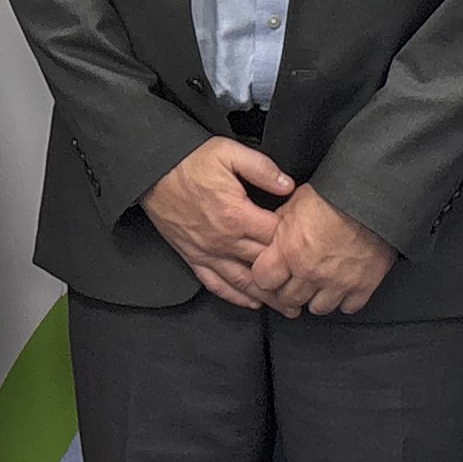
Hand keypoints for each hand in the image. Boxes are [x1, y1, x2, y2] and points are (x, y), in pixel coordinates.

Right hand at [145, 138, 295, 310]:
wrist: (152, 171)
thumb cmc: (189, 161)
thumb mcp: (228, 152)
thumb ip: (262, 168)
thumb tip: (288, 185)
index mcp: (236, 215)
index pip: (275, 237)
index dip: (296, 242)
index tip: (310, 247)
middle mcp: (223, 240)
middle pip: (264, 266)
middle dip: (289, 279)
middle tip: (311, 290)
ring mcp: (207, 252)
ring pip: (244, 283)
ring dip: (268, 297)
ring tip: (289, 309)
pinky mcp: (192, 257)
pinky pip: (216, 284)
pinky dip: (235, 296)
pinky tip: (251, 303)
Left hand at [246, 184, 397, 317]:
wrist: (372, 197)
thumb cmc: (335, 195)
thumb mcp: (295, 202)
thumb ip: (279, 225)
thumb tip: (269, 236)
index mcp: (290, 250)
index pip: (262, 280)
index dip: (266, 275)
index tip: (272, 272)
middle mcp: (311, 271)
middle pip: (288, 299)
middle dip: (288, 290)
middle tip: (294, 279)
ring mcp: (338, 282)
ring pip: (317, 308)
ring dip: (315, 298)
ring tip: (318, 284)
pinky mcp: (363, 285)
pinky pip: (348, 307)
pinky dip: (344, 300)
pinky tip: (342, 287)